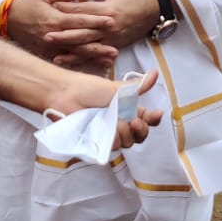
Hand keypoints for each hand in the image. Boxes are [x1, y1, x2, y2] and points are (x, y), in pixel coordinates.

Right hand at [6, 0, 115, 67]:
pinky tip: (92, 66)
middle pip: (80, 42)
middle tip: (116, 49)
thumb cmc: (28, 3)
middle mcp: (54, 36)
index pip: (80, 20)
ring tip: (109, 61)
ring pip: (75, 54)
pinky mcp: (47, 54)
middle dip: (99, 46)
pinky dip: (80, 64)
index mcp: (55, 18)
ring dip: (92, 58)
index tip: (112, 21)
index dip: (96, 21)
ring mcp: (50, 47)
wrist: (8, 19)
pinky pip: (66, 61)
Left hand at [45, 69, 164, 148]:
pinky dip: (111, 139)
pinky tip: (105, 130)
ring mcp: (108, 135)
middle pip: (139, 136)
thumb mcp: (116, 88)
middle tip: (134, 122)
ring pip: (127, 143)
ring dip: (123, 132)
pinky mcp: (97, 144)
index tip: (156, 114)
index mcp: (127, 110)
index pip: (147, 119)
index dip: (153, 119)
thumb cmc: (87, 88)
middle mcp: (120, 124)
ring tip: (113, 121)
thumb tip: (155, 73)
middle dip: (141, 130)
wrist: (65, 95)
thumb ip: (137, 86)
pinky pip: (111, 147)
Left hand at [53, 0, 159, 50]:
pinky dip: (83, 59)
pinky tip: (71, 62)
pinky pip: (97, 54)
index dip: (65, 9)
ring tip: (53, 53)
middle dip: (63, 34)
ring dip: (71, 51)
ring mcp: (112, 39)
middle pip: (82, 31)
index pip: (82, 10)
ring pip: (88, 46)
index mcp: (107, 10)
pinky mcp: (115, 46)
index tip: (50, 8)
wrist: (154, 10)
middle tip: (45, 35)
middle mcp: (109, 27)